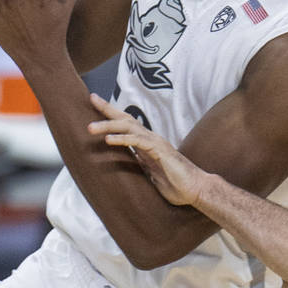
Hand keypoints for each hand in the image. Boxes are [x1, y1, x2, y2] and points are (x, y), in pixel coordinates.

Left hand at [87, 94, 205, 205]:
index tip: (96, 103)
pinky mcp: (159, 151)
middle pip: (126, 119)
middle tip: (91, 98)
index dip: (111, 114)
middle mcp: (151, 138)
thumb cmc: (176, 184)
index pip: (127, 124)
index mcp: (147, 143)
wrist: (196, 189)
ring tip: (90, 128)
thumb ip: (139, 164)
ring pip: (129, 127)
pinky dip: (122, 139)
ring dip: (108, 126)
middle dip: (107, 109)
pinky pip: (137, 142)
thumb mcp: (150, 173)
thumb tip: (124, 162)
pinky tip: (108, 140)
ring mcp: (155, 143)